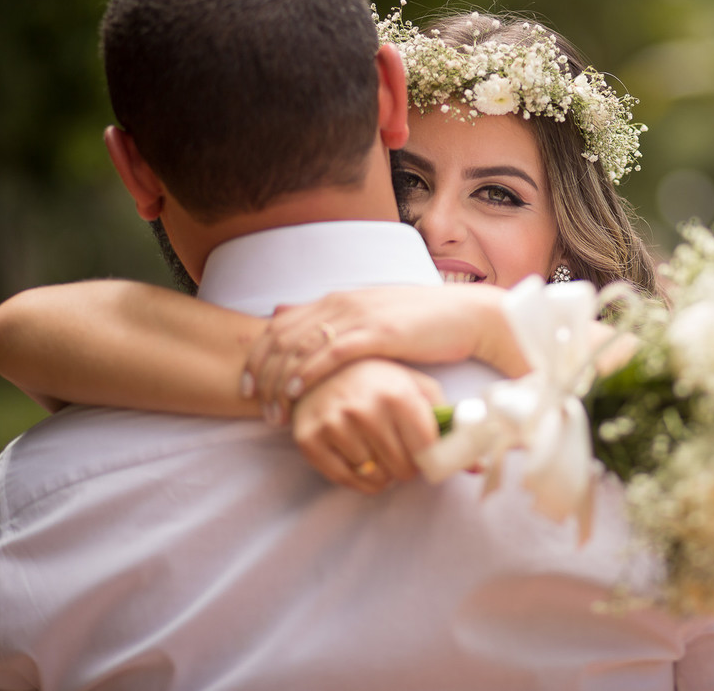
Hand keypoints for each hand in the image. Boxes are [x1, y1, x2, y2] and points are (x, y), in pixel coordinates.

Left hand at [243, 284, 523, 422]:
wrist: (465, 315)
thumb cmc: (421, 323)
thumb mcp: (371, 317)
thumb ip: (335, 321)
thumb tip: (294, 317)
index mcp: (336, 300)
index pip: (279, 326)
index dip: (257, 357)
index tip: (247, 388)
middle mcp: (340, 303)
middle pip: (281, 338)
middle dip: (261, 374)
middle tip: (252, 405)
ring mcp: (358, 316)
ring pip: (301, 347)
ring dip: (280, 382)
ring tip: (273, 413)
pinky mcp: (377, 332)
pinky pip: (331, 353)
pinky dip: (308, 373)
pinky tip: (296, 393)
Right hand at [290, 358, 444, 491]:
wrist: (325, 367)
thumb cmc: (381, 381)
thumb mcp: (419, 389)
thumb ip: (449, 424)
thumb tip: (479, 468)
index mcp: (397, 394)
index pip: (427, 450)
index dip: (430, 457)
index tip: (426, 452)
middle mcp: (365, 409)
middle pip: (402, 469)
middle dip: (406, 467)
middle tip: (400, 451)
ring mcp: (334, 424)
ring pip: (375, 477)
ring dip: (382, 472)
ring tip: (377, 449)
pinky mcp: (309, 438)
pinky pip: (345, 480)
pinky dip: (359, 479)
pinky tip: (361, 459)